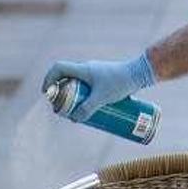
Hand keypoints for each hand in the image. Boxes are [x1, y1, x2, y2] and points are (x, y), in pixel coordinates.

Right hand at [41, 53, 155, 121]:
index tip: (46, 93)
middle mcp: (87, 70)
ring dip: (74, 98)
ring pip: (78, 85)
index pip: (59, 68)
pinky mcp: (104, 79)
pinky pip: (89, 88)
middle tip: (62, 110)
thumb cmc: (121, 82)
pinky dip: (86, 98)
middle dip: (61, 95)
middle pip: (66, 80)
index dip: (49, 79)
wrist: (140, 73)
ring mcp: (95, 74)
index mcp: (83, 69)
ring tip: (76, 113)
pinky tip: (91, 110)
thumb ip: (88, 109)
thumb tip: (74, 120)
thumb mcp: (103, 98)